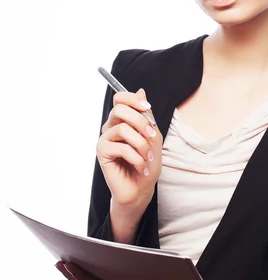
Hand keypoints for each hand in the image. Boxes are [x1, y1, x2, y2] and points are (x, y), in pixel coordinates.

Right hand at [97, 87, 161, 207]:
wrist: (141, 188)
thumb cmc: (147, 163)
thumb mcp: (153, 137)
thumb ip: (147, 116)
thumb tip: (141, 91)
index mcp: (122, 120)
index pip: (120, 99)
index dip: (133, 99)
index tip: (147, 107)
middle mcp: (111, 127)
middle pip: (120, 109)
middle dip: (141, 122)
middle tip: (153, 137)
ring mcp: (105, 139)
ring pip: (123, 128)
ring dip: (141, 144)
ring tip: (147, 157)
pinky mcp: (101, 152)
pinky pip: (121, 147)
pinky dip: (136, 158)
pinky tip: (141, 167)